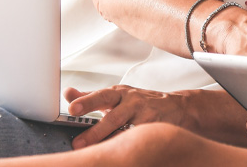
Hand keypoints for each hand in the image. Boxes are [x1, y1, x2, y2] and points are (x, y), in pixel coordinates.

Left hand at [65, 86, 195, 148]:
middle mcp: (132, 103)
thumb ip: (91, 96)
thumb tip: (68, 93)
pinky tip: (120, 153)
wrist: (178, 107)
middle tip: (78, 143)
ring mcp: (145, 117)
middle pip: (113, 116)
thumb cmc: (141, 103)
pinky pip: (139, 140)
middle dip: (96, 131)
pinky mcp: (156, 129)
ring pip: (126, 132)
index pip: (101, 96)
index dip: (87, 101)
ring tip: (97, 154)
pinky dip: (129, 146)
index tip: (72, 107)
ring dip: (110, 143)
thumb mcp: (118, 96)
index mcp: (120, 94)